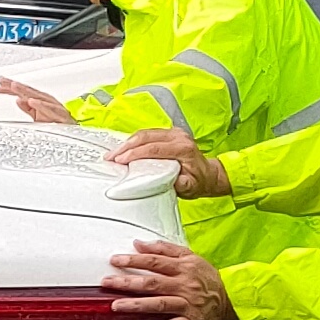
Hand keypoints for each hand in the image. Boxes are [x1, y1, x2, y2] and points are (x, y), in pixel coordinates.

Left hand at [0, 77, 78, 125]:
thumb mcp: (38, 116)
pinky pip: (50, 109)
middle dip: (15, 85)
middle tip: (2, 81)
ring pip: (37, 96)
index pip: (22, 92)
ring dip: (25, 90)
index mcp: (39, 100)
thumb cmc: (57, 123)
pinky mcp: (60, 115)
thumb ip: (28, 108)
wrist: (75, 134)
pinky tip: (32, 102)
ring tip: (13, 86)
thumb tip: (18, 100)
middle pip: (27, 91)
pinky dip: (41, 105)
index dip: (10, 88)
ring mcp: (53, 106)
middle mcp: (46, 101)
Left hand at [102, 240, 233, 319]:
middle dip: (128, 282)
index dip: (133, 260)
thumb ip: (163, 249)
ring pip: (159, 304)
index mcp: (183, 268)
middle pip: (152, 283)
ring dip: (136, 305)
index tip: (115, 260)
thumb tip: (139, 243)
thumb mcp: (189, 256)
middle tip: (107, 282)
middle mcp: (184, 285)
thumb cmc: (207, 277)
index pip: (154, 262)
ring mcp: (187, 304)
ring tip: (116, 306)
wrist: (232, 297)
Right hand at [103, 127, 228, 198]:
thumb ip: (182, 184)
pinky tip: (124, 148)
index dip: (135, 153)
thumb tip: (171, 181)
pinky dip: (134, 141)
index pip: (154, 148)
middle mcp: (179, 137)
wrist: (207, 174)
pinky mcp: (168, 133)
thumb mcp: (191, 187)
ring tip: (114, 153)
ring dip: (127, 143)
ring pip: (145, 133)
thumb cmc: (198, 181)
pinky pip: (148, 133)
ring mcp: (174, 133)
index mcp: (184, 148)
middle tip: (111, 157)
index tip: (121, 160)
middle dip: (126, 146)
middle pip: (146, 136)